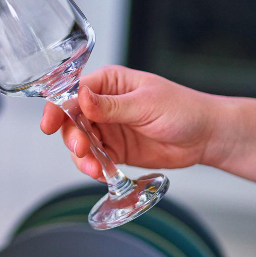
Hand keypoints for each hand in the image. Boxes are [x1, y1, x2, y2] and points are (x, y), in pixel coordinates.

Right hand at [39, 65, 225, 180]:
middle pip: (71, 120)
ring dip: (81, 156)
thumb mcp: (145, 104)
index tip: (49, 124)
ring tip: (92, 167)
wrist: (206, 136)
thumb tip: (80, 97)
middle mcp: (104, 105)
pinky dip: (93, 167)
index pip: (73, 92)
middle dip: (72, 136)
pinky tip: (99, 173)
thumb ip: (111, 105)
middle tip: (81, 149)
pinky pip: (95, 158)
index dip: (57, 107)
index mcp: (110, 83)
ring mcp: (109, 128)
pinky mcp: (116, 150)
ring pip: (80, 142)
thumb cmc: (183, 110)